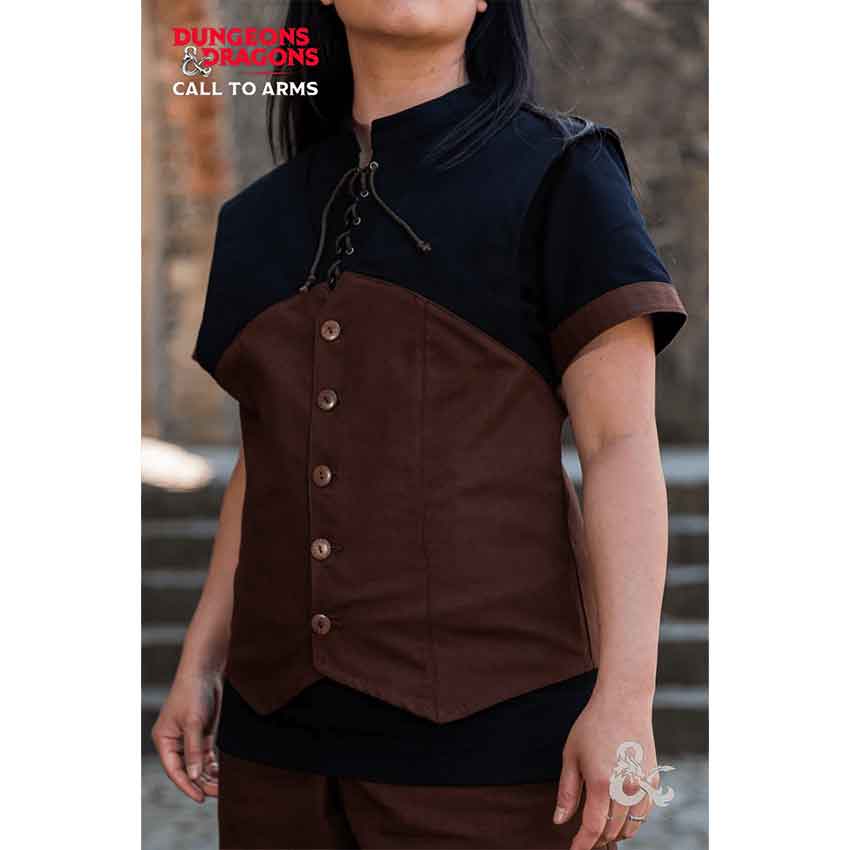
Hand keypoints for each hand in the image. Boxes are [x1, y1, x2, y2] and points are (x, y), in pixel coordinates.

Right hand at [151, 671, 221, 802]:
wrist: (207, 672)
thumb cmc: (193, 692)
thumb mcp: (194, 722)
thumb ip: (194, 750)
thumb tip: (195, 776)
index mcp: (164, 740)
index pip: (174, 769)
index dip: (186, 785)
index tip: (199, 798)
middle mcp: (175, 742)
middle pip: (187, 770)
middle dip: (200, 783)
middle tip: (216, 794)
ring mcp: (190, 739)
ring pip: (198, 765)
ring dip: (208, 776)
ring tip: (221, 788)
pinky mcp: (204, 734)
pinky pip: (207, 756)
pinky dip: (214, 765)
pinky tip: (221, 775)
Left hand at [554, 687, 658, 848]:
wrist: (623, 702)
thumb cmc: (593, 725)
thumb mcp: (571, 755)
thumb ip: (567, 792)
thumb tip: (560, 820)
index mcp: (601, 782)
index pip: (593, 828)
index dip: (582, 845)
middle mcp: (626, 788)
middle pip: (612, 830)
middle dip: (597, 839)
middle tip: (584, 839)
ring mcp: (643, 785)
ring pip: (631, 826)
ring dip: (616, 833)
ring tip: (601, 831)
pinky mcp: (653, 780)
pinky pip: (644, 813)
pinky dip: (632, 821)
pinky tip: (620, 816)